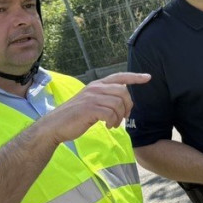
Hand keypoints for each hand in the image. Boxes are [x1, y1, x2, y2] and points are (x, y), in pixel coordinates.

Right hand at [34, 72, 150, 145]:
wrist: (54, 126)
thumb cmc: (74, 116)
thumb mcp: (91, 102)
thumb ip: (105, 99)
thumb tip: (123, 103)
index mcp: (97, 84)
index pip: (120, 77)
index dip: (135, 77)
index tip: (148, 77)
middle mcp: (95, 88)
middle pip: (124, 92)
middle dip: (128, 106)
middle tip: (124, 117)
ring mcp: (92, 98)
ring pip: (118, 104)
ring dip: (120, 117)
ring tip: (113, 124)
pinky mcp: (90, 109)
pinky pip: (111, 114)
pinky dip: (113, 122)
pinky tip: (108, 126)